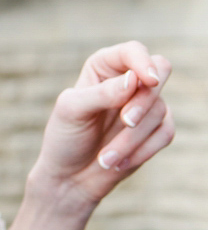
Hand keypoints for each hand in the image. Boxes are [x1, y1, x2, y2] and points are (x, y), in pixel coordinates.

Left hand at [29, 41, 174, 211]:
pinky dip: (142, 150)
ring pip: (159, 110)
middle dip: (143, 101)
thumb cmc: (64, 139)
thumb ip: (100, 93)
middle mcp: (128, 82)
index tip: (147, 81)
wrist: (69, 178)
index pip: (132, 51)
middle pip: (160, 72)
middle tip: (126, 122)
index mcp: (103, 69)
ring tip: (104, 158)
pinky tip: (117, 163)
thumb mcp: (71, 112)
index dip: (143, 62)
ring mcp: (144, 106)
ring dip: (131, 139)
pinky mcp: (155, 130)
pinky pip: (166, 133)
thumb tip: (134, 80)